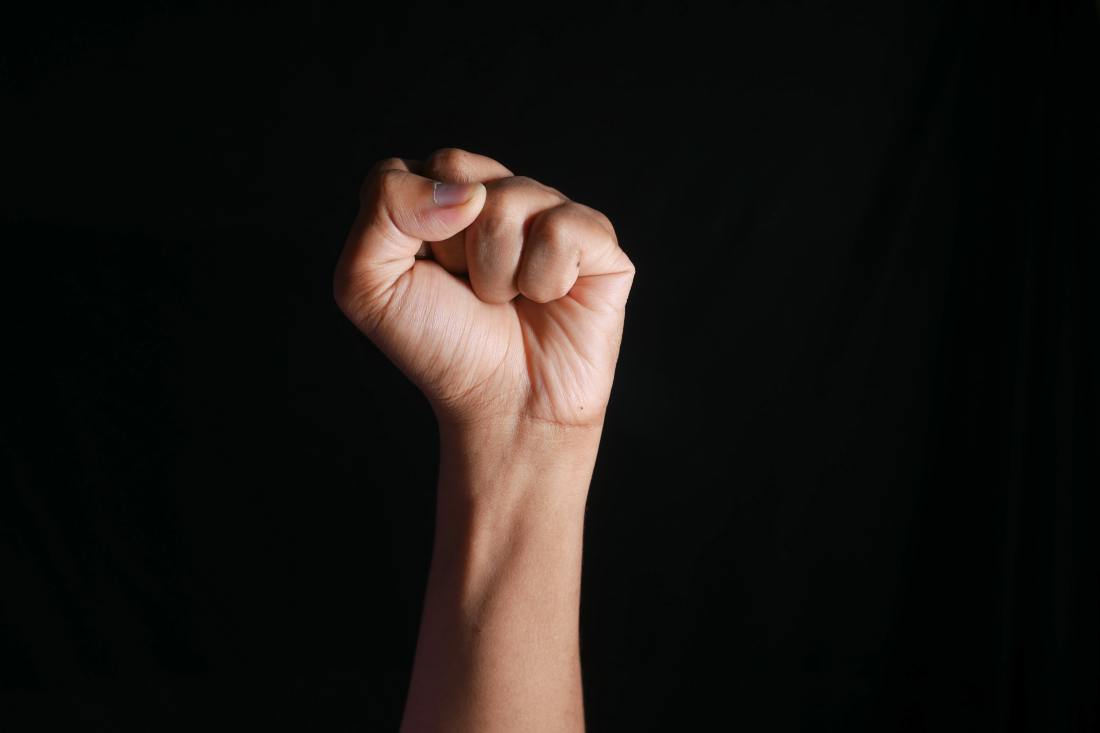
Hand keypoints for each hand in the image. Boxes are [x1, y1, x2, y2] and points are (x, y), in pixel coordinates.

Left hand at [333, 148, 634, 431]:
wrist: (503, 407)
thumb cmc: (440, 347)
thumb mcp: (368, 283)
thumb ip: (383, 207)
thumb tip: (467, 191)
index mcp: (441, 197)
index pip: (415, 168)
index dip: (412, 226)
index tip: (426, 274)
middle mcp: (498, 195)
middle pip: (461, 172)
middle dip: (453, 245)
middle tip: (468, 287)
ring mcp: (550, 212)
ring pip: (512, 199)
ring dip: (497, 272)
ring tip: (508, 300)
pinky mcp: (597, 240)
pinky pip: (562, 229)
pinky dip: (545, 278)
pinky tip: (547, 299)